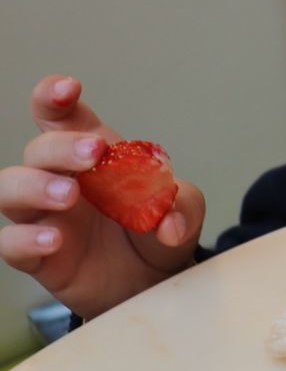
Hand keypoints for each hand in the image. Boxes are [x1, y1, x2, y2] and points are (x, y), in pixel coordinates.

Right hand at [0, 76, 205, 318]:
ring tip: (69, 195)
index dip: (54, 97)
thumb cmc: (158, 231)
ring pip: (9, 189)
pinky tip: (54, 240)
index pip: (62, 118)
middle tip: (93, 153)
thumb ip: (182, 207)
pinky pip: (10, 242)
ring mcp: (44, 216)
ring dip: (35, 186)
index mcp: (94, 156)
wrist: (155, 282)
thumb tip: (169, 224)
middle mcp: (61, 179)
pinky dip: (26, 238)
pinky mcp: (38, 255)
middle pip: (38, 150)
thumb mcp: (184, 210)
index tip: (67, 88)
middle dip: (61, 147)